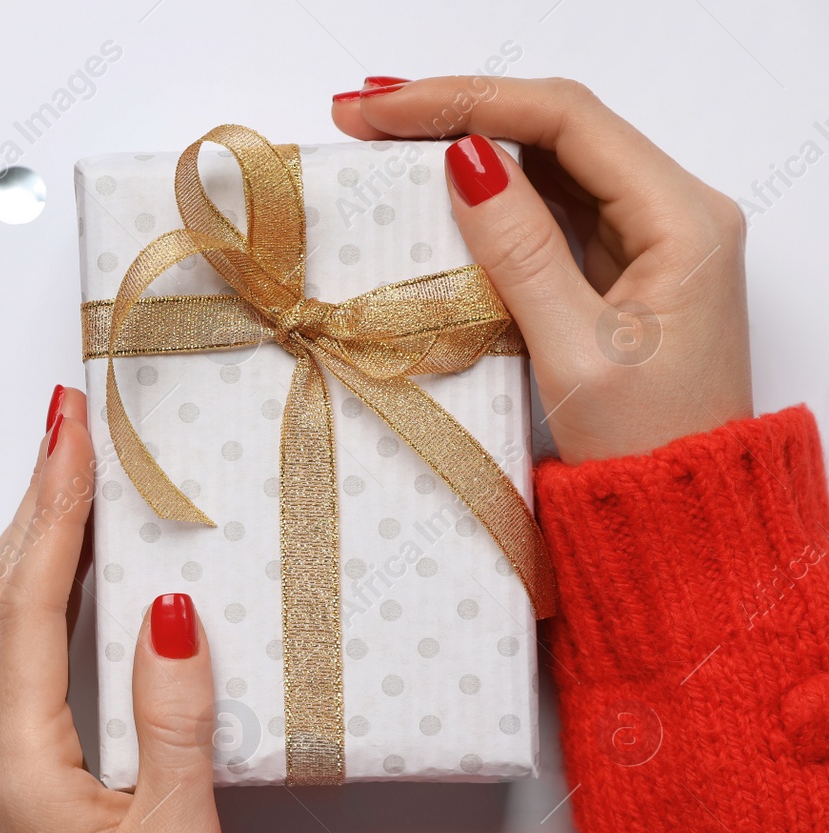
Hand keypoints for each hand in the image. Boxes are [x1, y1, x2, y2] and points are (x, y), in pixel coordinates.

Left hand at [0, 386, 232, 832]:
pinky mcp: (7, 769)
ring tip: (65, 474)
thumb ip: (172, 722)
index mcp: (18, 762)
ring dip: (27, 541)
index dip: (53, 509)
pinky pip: (4, 654)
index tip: (70, 434)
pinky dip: (29, 591)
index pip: (29, 602)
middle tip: (66, 427)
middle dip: (33, 502)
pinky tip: (60, 567)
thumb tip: (168, 614)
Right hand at [332, 76, 752, 463]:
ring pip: (548, 163)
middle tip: (364, 112)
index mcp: (684, 219)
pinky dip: (486, 195)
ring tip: (381, 137)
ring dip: (465, 146)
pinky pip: (548, 208)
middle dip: (459, 109)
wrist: (682, 515)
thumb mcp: (575, 351)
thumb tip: (464, 160)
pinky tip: (431, 188)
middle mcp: (674, 211)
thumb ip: (522, 250)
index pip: (567, 120)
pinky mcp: (617, 267)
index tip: (387, 108)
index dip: (470, 100)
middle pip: (557, 127)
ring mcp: (646, 237)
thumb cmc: (647, 448)